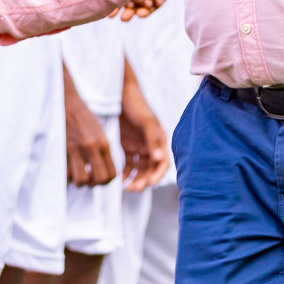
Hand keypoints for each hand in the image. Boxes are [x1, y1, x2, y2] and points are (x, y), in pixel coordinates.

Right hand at [63, 72, 115, 186]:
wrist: (66, 101)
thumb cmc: (84, 116)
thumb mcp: (99, 130)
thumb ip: (103, 149)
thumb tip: (105, 171)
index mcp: (104, 142)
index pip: (112, 173)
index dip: (107, 181)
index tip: (101, 179)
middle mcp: (91, 147)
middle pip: (98, 180)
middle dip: (95, 185)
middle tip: (90, 180)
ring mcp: (76, 149)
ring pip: (81, 180)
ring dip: (79, 182)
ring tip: (78, 175)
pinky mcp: (62, 149)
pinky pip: (66, 173)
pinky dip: (67, 175)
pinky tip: (68, 169)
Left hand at [119, 74, 168, 192]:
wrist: (120, 94)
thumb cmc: (137, 106)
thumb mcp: (146, 122)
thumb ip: (153, 140)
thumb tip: (159, 159)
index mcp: (160, 140)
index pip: (163, 163)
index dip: (158, 174)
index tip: (150, 184)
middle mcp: (151, 146)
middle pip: (151, 169)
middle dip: (144, 180)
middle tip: (134, 189)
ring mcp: (139, 147)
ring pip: (140, 169)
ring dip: (136, 179)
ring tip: (127, 188)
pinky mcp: (128, 146)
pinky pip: (129, 164)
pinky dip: (126, 173)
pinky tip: (121, 180)